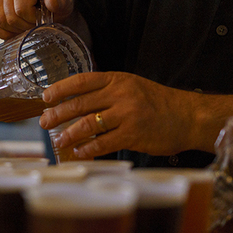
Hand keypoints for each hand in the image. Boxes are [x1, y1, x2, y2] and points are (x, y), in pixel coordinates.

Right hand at [0, 0, 75, 39]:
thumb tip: (50, 0)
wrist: (50, 0)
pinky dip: (3, 32)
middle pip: (9, 16)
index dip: (32, 20)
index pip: (21, 8)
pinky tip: (15, 30)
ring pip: (0, 21)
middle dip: (24, 26)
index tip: (42, 19)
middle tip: (36, 24)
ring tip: (27, 25)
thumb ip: (61, 1)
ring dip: (15, 30)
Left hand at [39, 71, 199, 159]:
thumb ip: (107, 92)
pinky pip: (103, 143)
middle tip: (44, 122)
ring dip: (69, 134)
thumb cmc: (158, 103)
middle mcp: (120, 94)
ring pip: (88, 124)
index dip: (60, 89)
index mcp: (117, 80)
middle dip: (57, 114)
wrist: (188, 116)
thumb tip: (76, 104)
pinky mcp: (133, 135)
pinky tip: (78, 152)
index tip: (45, 97)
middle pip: (79, 103)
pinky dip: (88, 149)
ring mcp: (126, 115)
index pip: (81, 81)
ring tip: (58, 140)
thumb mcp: (132, 87)